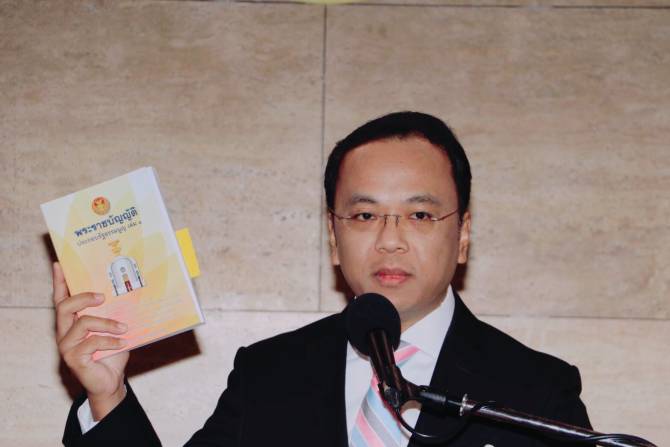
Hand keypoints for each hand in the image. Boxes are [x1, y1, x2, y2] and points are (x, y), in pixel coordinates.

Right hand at [53, 262, 129, 419]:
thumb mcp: (113, 327)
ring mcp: (67, 346)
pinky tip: (123, 342)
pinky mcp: (74, 359)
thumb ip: (112, 312)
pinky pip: (93, 343)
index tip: (60, 265)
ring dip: (107, 323)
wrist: (111, 380)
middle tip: (103, 296)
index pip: (61, 298)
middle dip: (85, 297)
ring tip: (125, 327)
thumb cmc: (112, 351)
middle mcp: (64, 332)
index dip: (59, 282)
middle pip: (65, 306)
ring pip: (83, 323)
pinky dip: (111, 341)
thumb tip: (127, 291)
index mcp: (71, 321)